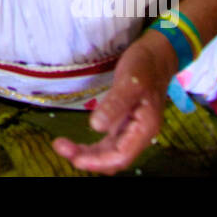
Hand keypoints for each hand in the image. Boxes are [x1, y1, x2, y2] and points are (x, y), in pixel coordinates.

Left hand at [51, 36, 176, 174]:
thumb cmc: (145, 66)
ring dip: (86, 154)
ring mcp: (131, 129)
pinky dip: (91, 147)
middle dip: (87, 158)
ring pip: (108, 152)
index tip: (75, 158)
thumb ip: (115, 105)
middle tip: (61, 147)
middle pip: (113, 158)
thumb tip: (96, 127)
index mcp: (145, 128)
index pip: (121, 155)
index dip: (98, 161)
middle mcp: (139, 134)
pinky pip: (107, 143)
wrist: (156, 55)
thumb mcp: (129, 83)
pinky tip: (76, 144)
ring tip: (62, 145)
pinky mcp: (123, 123)